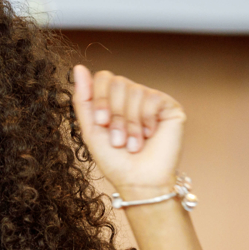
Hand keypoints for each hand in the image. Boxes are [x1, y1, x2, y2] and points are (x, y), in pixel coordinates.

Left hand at [71, 64, 184, 195]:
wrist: (138, 182)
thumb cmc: (114, 160)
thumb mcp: (91, 129)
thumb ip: (83, 99)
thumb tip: (78, 67)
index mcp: (113, 100)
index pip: (104, 77)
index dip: (100, 98)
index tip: (101, 123)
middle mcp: (132, 96)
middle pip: (118, 82)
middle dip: (115, 115)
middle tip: (118, 140)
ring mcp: (151, 100)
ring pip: (135, 91)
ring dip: (130, 123)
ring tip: (133, 144)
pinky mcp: (169, 106)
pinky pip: (152, 99)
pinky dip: (146, 121)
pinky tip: (150, 136)